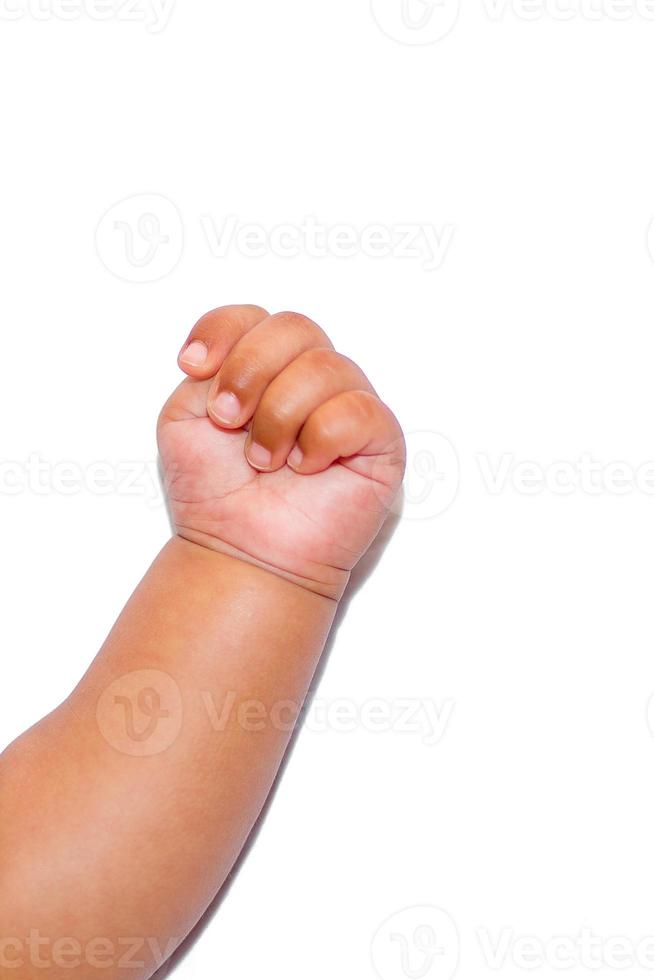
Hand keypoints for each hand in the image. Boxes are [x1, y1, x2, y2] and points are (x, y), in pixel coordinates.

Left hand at [157, 305, 404, 598]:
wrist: (240, 551)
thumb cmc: (215, 493)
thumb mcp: (184, 418)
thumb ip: (206, 370)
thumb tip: (232, 350)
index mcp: (267, 368)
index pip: (255, 316)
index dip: (224, 331)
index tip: (193, 368)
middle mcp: (311, 380)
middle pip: (295, 327)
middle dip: (250, 371)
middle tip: (228, 421)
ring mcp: (349, 406)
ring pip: (324, 367)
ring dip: (280, 417)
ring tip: (266, 461)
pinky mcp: (381, 440)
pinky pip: (356, 410)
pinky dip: (320, 439)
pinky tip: (307, 469)